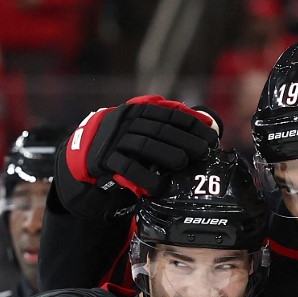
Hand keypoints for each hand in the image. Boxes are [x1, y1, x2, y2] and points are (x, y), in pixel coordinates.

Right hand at [57, 95, 219, 216]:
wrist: (86, 151)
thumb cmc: (125, 140)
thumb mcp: (142, 126)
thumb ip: (168, 124)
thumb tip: (207, 123)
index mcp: (139, 110)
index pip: (170, 115)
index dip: (193, 125)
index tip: (211, 137)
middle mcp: (126, 122)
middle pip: (159, 129)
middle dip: (184, 140)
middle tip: (203, 151)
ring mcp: (114, 140)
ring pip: (143, 145)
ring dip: (165, 154)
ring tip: (182, 163)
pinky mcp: (105, 160)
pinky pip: (127, 168)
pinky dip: (144, 177)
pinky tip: (159, 185)